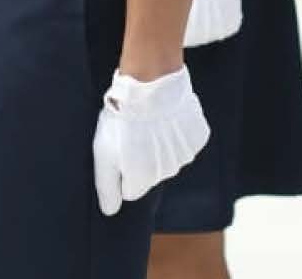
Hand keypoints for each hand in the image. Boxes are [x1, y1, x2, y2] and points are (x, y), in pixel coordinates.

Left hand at [90, 66, 206, 211]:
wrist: (151, 89)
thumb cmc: (121, 123)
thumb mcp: (103, 155)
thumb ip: (106, 187)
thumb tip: (110, 211)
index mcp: (142, 180)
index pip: (130, 190)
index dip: (121, 173)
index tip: (118, 154)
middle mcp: (167, 173)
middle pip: (151, 175)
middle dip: (141, 160)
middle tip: (132, 137)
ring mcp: (186, 155)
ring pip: (169, 158)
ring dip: (160, 147)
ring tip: (150, 126)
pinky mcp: (198, 137)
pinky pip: (185, 142)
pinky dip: (177, 134)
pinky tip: (167, 120)